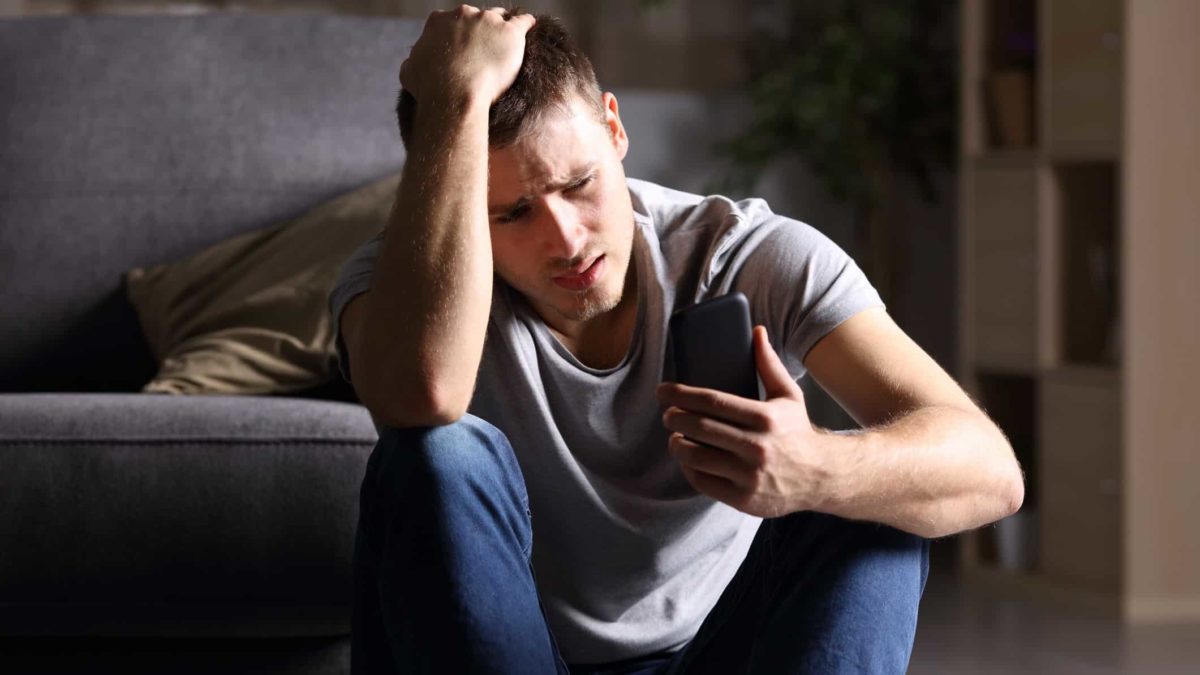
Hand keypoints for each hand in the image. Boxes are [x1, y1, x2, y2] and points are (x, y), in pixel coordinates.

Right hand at [399, 6, 535, 108]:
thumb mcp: (409, 72)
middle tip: (485, 49)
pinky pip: (523, 21)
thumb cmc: (430, 87)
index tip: (462, 47)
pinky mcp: (510, 33)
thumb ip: (414, 60)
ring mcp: (489, 21)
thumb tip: (414, 62)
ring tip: (507, 42)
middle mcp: (463, 14)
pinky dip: (526, 23)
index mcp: (438, 20)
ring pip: (499, 17)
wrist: (454, 94)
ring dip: (501, 28)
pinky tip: (530, 26)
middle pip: (476, 17)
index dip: (457, 34)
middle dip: (479, 30)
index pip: (451, 21)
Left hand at [657, 326, 837, 517]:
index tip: (664, 391)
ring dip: (677, 444)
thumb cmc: (798, 433)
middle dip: (675, 418)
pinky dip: (689, 468)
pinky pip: (703, 481)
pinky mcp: (743, 498)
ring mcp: (749, 475)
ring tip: (674, 436)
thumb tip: (756, 331)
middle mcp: (757, 447)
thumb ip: (769, 364)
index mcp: (766, 418)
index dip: (682, 395)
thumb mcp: (790, 396)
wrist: (822, 477)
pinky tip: (688, 459)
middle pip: (700, 428)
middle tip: (668, 413)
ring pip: (696, 456)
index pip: (713, 402)